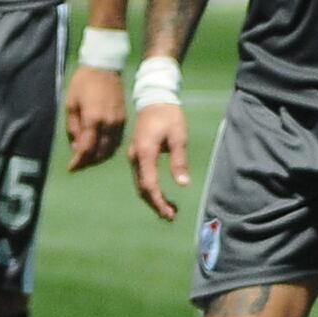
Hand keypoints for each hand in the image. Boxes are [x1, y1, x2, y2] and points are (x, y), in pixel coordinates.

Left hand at [63, 60, 123, 167]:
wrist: (105, 68)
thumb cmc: (83, 83)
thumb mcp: (71, 104)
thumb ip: (73, 127)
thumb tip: (76, 146)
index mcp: (93, 120)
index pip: (87, 149)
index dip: (79, 161)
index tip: (71, 168)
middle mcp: (108, 124)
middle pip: (100, 152)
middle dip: (89, 161)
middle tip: (79, 164)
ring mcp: (118, 123)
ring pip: (111, 148)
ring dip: (99, 157)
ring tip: (89, 158)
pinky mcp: (124, 120)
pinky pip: (117, 140)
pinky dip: (108, 148)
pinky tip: (100, 147)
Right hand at [126, 97, 188, 220]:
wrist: (154, 100)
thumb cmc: (169, 116)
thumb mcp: (179, 137)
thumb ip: (179, 161)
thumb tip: (183, 184)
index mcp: (145, 152)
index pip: (149, 184)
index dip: (158, 201)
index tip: (170, 213)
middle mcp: (135, 157)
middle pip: (142, 188)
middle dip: (156, 204)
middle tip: (171, 217)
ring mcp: (134, 157)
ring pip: (140, 184)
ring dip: (153, 199)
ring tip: (169, 211)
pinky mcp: (136, 156)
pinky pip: (141, 178)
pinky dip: (150, 190)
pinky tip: (161, 197)